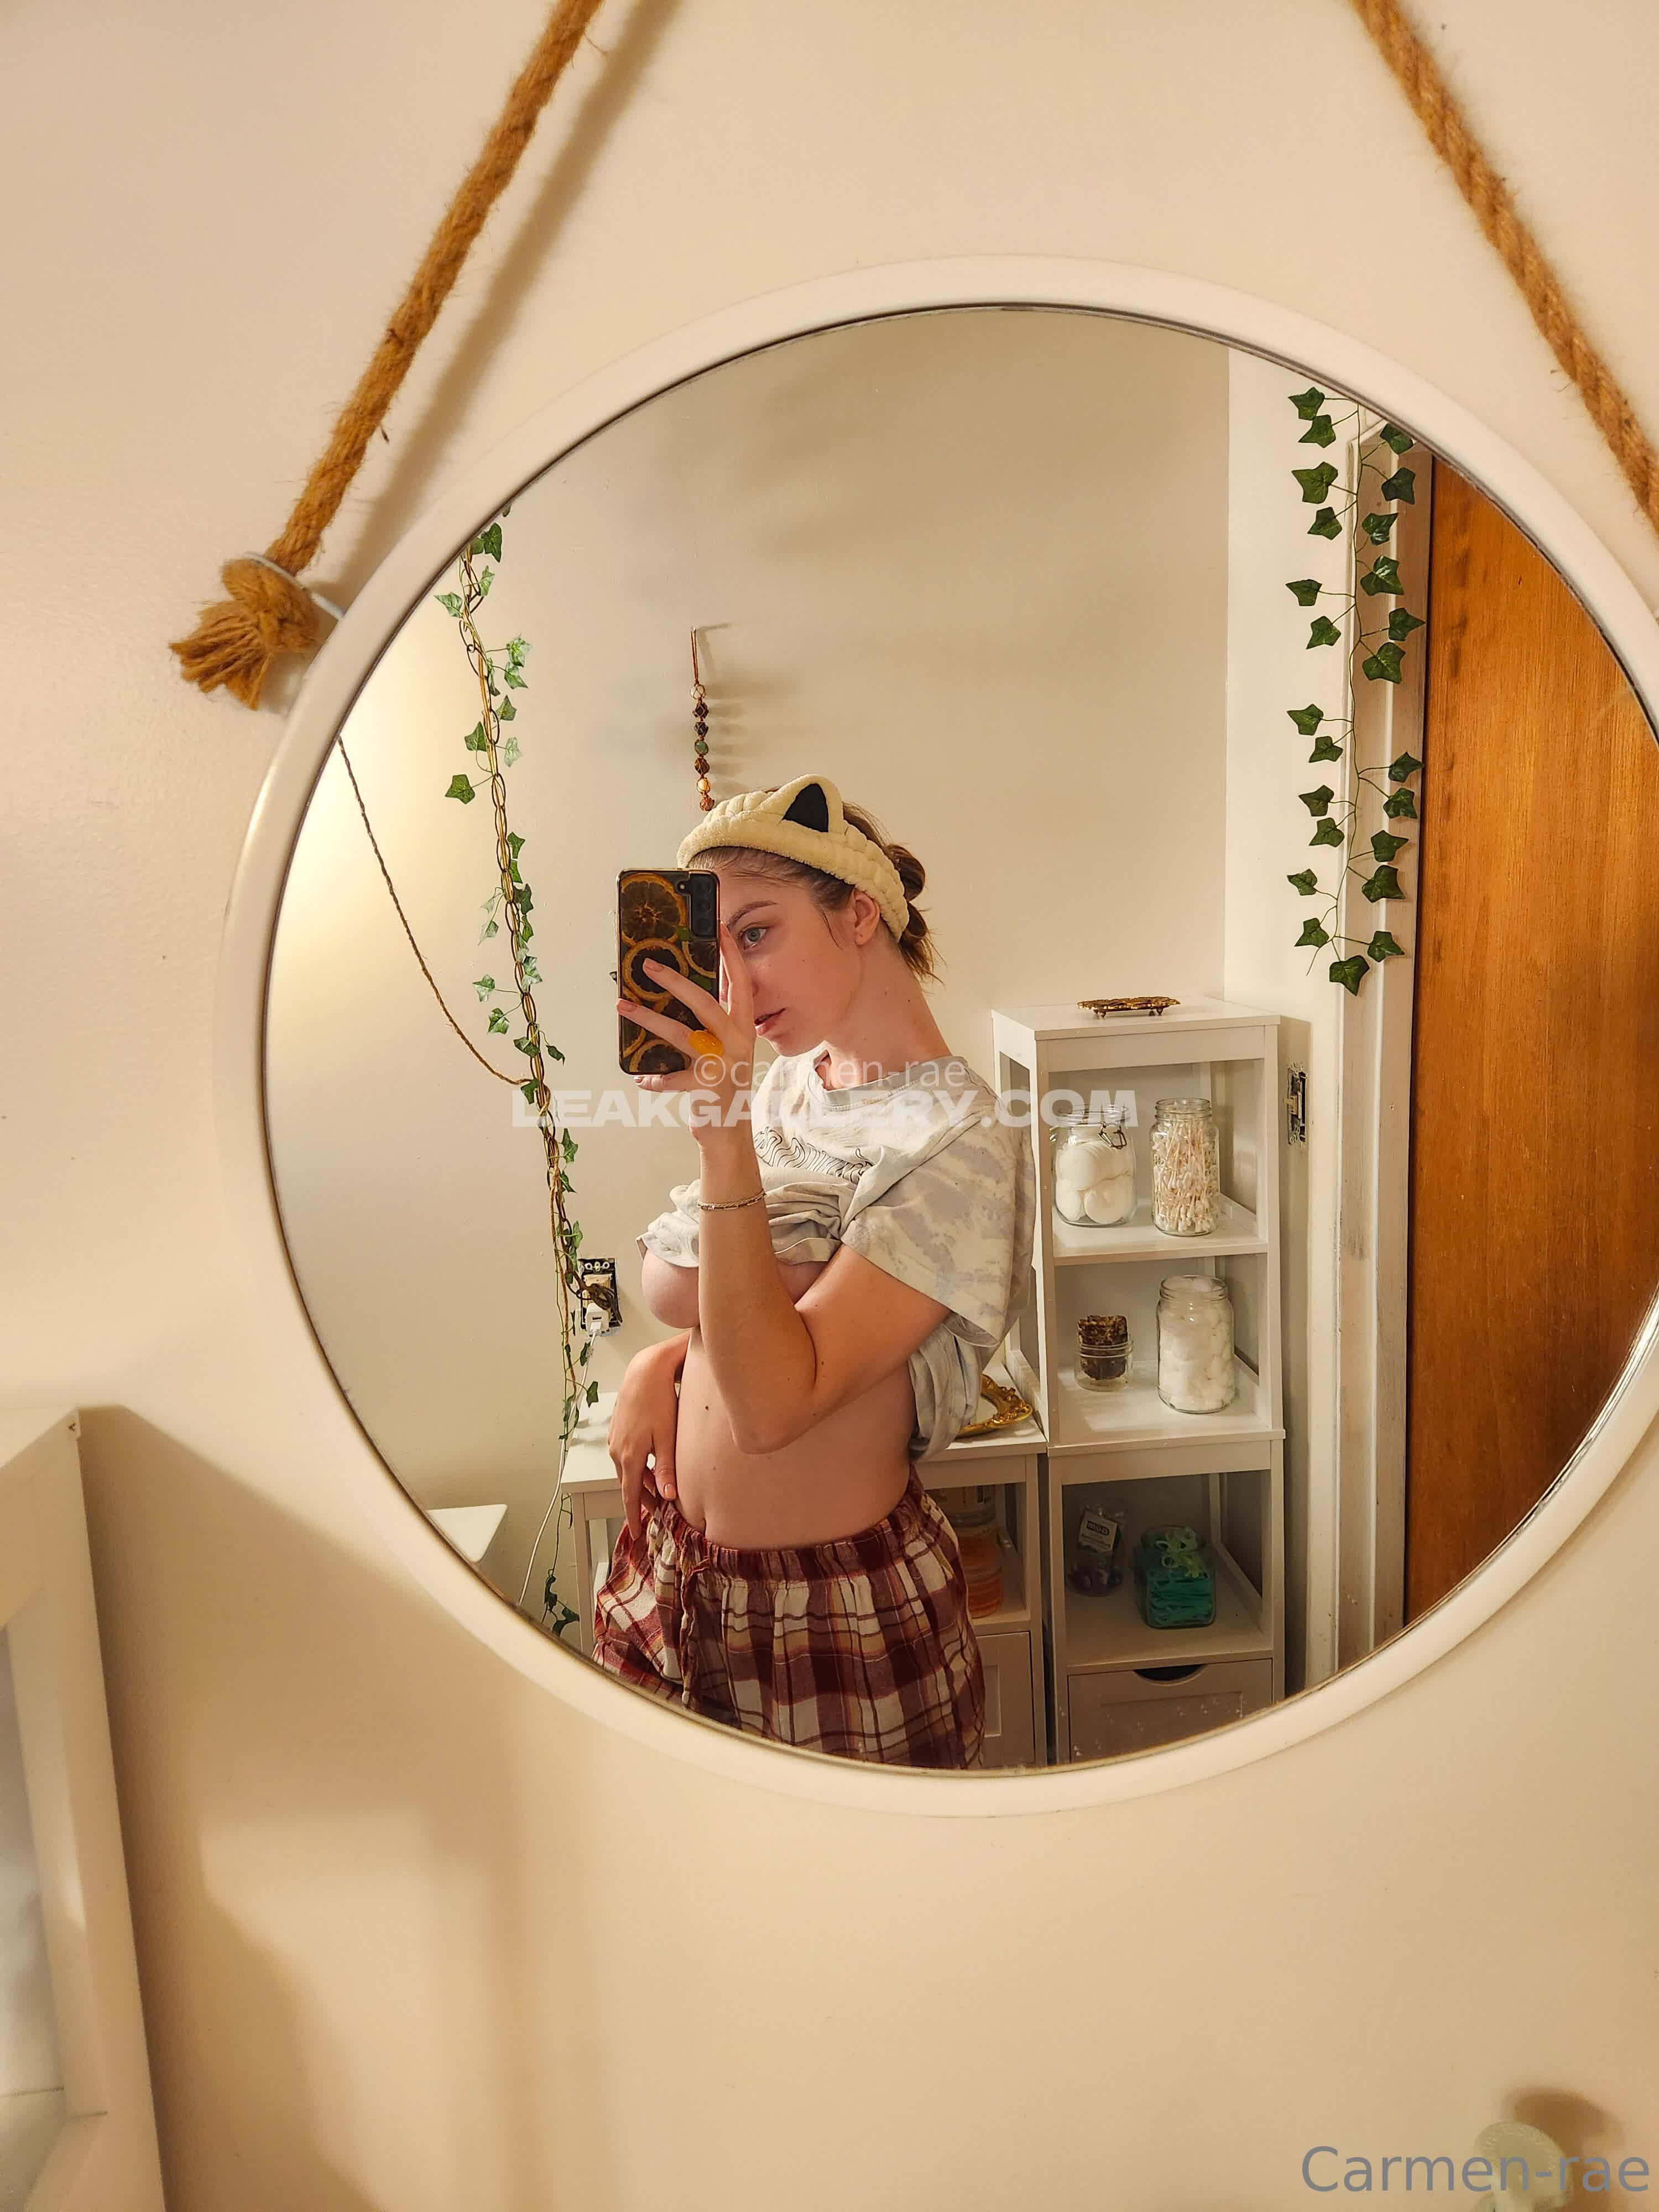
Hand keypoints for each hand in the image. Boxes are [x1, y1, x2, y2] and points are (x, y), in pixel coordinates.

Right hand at [607, 1341, 681, 1542]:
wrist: (645, 1371)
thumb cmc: (659, 1400)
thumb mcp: (666, 1437)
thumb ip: (666, 1468)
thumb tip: (669, 1496)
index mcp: (629, 1456)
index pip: (630, 1495)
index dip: (634, 1516)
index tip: (637, 1534)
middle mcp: (617, 1450)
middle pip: (628, 1485)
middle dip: (640, 1502)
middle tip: (654, 1517)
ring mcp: (616, 1439)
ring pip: (627, 1470)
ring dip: (639, 1484)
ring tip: (656, 1495)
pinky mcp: (619, 1429)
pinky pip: (626, 1457)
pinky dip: (636, 1468)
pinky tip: (648, 1467)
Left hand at [615, 921, 757, 1142]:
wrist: (730, 1131)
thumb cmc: (722, 1083)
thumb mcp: (726, 1048)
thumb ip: (716, 1022)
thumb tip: (685, 986)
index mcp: (745, 1028)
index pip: (741, 984)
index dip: (731, 956)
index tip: (720, 928)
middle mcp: (738, 1042)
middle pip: (706, 1003)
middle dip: (675, 981)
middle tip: (648, 965)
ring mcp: (723, 1065)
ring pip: (681, 1034)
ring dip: (648, 1019)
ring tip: (622, 1006)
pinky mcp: (706, 1088)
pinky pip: (671, 1078)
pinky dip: (654, 1078)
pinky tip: (640, 1078)